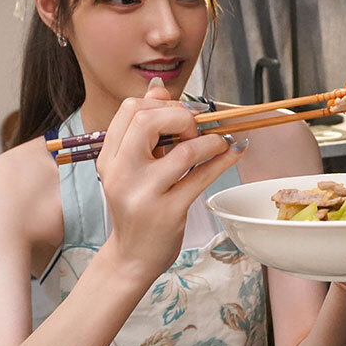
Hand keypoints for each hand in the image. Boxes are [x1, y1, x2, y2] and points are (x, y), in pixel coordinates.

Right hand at [96, 83, 245, 282]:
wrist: (131, 257)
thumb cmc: (136, 207)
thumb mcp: (131, 167)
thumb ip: (144, 129)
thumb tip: (159, 88)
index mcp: (110, 158)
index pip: (130, 110)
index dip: (161, 103)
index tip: (179, 113)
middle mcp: (122, 173)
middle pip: (149, 121)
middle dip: (181, 116)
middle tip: (195, 128)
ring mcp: (145, 194)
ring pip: (184, 150)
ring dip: (210, 140)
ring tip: (220, 142)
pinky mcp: (169, 212)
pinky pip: (202, 177)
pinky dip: (224, 159)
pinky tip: (235, 150)